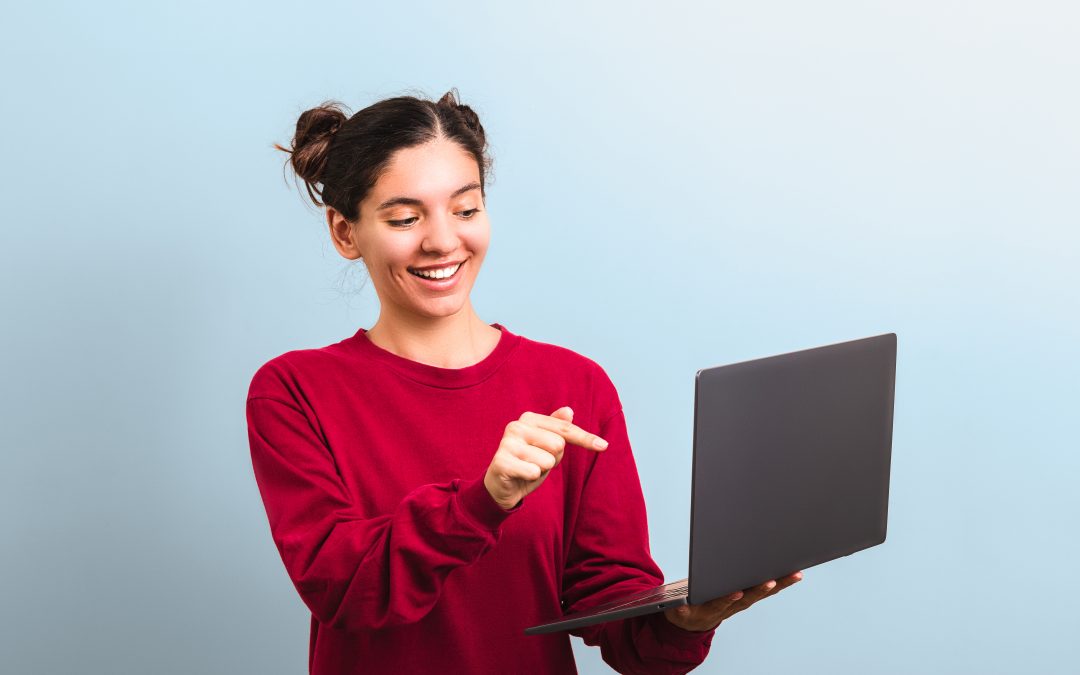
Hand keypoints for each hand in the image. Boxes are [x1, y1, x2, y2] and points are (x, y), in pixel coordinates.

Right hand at [484, 406, 608, 509]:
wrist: (502, 486)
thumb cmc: (528, 463)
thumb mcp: (547, 446)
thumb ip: (558, 428)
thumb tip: (569, 410)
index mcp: (529, 418)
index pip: (565, 428)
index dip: (585, 439)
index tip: (605, 446)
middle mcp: (516, 426)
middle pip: (558, 444)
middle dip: (553, 459)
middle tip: (537, 462)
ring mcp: (507, 443)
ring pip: (547, 460)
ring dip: (542, 469)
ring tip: (528, 468)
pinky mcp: (501, 461)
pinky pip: (534, 472)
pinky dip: (532, 478)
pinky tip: (520, 476)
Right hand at [663, 571, 803, 631]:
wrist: (694, 621)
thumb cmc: (686, 611)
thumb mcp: (676, 611)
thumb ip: (678, 608)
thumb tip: (678, 606)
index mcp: (711, 608)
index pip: (721, 603)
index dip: (729, 598)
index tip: (737, 592)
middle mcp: (731, 605)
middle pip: (748, 597)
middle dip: (760, 588)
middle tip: (772, 580)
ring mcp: (741, 602)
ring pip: (761, 592)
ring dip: (778, 584)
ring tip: (793, 574)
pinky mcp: (748, 597)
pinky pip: (766, 590)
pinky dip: (780, 582)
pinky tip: (792, 574)